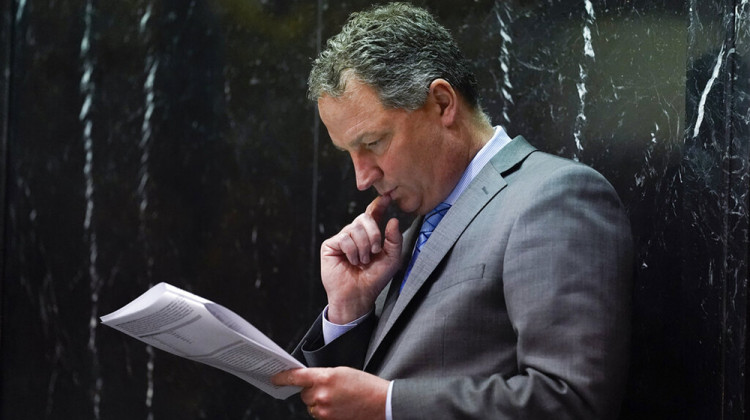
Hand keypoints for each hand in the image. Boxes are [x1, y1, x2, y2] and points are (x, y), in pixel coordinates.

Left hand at [272, 367, 387, 419]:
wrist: (381, 403)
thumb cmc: (365, 386)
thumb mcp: (342, 372)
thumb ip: (323, 375)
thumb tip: (310, 380)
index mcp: (325, 377)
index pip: (296, 377)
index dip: (283, 377)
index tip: (275, 378)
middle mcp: (322, 394)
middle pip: (304, 393)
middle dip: (312, 390)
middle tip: (329, 388)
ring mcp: (324, 410)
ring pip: (310, 405)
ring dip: (318, 401)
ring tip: (338, 398)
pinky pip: (318, 414)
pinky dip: (324, 410)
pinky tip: (338, 406)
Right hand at [321, 195, 402, 323]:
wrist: (358, 295)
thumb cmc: (374, 279)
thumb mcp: (392, 259)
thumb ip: (395, 240)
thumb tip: (393, 220)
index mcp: (370, 235)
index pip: (373, 214)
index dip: (379, 204)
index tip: (386, 197)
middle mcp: (355, 234)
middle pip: (364, 218)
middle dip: (374, 235)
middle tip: (375, 251)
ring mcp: (342, 238)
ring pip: (355, 228)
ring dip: (363, 247)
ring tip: (362, 261)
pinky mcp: (330, 245)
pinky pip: (344, 238)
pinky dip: (352, 251)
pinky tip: (351, 261)